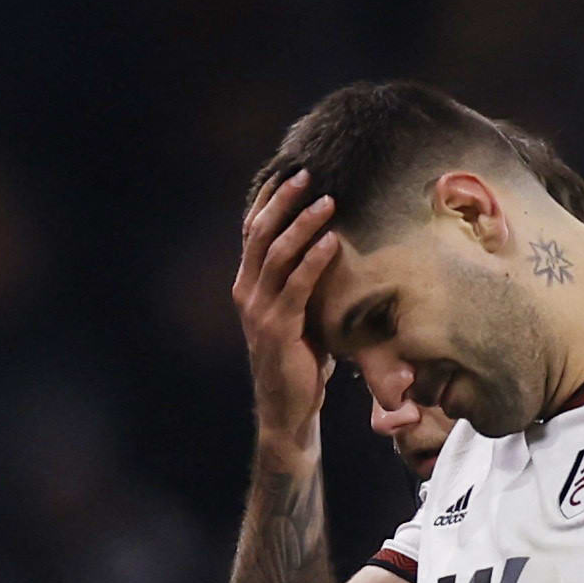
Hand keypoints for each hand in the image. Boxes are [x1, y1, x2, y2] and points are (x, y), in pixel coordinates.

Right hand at [234, 168, 341, 447]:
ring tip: (328, 202)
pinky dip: (315, 261)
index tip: (290, 170)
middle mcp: (247, 293)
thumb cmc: (301, 362)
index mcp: (248, 285)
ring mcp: (259, 311)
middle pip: (261, 234)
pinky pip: (296, 287)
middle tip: (308, 174)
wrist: (289, 411)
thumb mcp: (301, 314)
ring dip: (303, 224)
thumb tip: (336, 247)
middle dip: (283, 201)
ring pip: (277, 255)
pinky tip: (333, 242)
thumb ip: (306, 284)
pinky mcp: (278, 329)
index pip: (253, 231)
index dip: (268, 198)